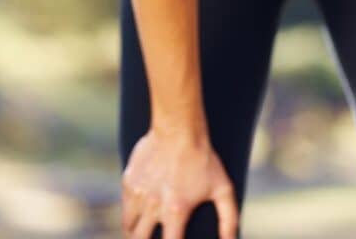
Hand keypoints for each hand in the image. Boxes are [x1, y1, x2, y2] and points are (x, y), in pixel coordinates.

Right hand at [121, 128, 238, 238]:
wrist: (179, 128)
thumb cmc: (203, 158)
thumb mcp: (223, 189)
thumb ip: (229, 219)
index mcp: (175, 212)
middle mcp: (153, 206)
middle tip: (155, 238)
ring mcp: (138, 194)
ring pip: (129, 227)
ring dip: (137, 233)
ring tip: (145, 232)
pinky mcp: (129, 181)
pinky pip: (125, 206)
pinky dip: (131, 212)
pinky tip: (141, 210)